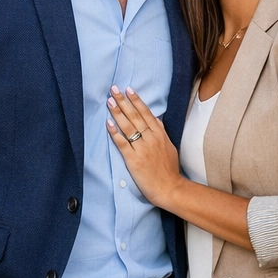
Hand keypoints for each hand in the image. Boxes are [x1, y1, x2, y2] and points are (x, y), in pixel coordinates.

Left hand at [106, 85, 183, 208]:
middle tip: (114, 89)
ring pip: (128, 126)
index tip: (128, 89)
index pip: (146, 113)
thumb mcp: (169, 146)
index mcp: (160, 134)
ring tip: (110, 101)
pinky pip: (123, 143)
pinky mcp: (133, 159)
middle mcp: (151, 138)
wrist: (169, 188)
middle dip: (123, 101)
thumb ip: (161, 132)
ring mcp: (142, 148)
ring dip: (117, 112)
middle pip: (135, 116)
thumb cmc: (169, 169)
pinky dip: (115, 133)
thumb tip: (155, 119)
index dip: (136, 100)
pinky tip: (108, 124)